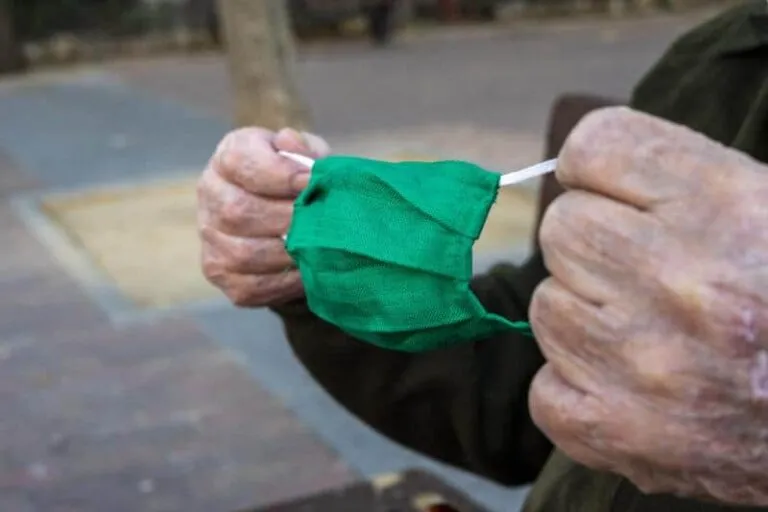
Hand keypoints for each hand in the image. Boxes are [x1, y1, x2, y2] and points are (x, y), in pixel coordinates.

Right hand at [198, 127, 329, 306]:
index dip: (278, 174)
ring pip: (242, 254)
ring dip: (286, 254)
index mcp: (230, 157)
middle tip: (318, 223)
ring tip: (315, 249)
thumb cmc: (300, 180)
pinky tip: (305, 272)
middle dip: (286, 219)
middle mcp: (211, 192)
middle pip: (237, 212)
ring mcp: (210, 235)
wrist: (287, 216)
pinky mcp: (218, 271)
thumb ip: (305, 150)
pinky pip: (248, 286)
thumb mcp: (308, 157)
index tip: (312, 182)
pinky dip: (282, 283)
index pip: (240, 162)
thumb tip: (291, 144)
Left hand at [529, 106, 767, 504]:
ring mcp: (644, 363)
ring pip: (546, 306)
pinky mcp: (614, 430)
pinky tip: (632, 390)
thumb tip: (579, 165)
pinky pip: (544, 387)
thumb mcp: (764, 212)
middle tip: (645, 278)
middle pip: (561, 227)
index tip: (611, 192)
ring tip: (650, 339)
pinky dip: (579, 390)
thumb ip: (677, 179)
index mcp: (730, 210)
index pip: (596, 146)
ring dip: (586, 320)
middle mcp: (683, 281)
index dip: (595, 169)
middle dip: (594, 247)